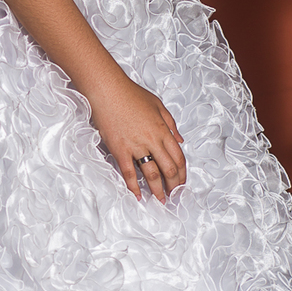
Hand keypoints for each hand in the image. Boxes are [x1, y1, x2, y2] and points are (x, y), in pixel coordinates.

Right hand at [85, 70, 186, 202]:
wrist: (109, 90)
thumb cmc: (131, 94)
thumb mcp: (158, 105)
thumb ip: (171, 123)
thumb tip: (180, 140)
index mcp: (163, 130)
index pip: (179, 158)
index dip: (182, 174)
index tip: (181, 183)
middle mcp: (152, 140)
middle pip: (168, 169)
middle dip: (173, 186)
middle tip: (173, 195)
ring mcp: (136, 146)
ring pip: (151, 174)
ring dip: (157, 190)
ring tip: (160, 200)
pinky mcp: (120, 149)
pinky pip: (129, 172)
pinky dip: (133, 186)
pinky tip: (137, 195)